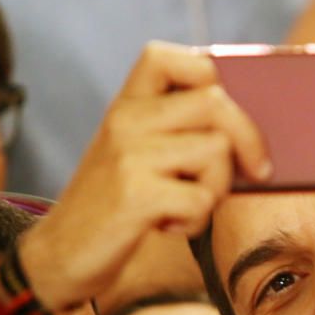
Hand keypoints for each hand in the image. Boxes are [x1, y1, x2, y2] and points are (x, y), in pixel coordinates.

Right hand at [19, 42, 269, 311]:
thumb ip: (179, 132)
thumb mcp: (138, 156)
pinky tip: (168, 227)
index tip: (225, 116)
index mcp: (127, 106)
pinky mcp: (134, 195)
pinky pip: (201, 199)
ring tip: (188, 205)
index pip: (171, 58)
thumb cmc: (114, 207)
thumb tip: (254, 132)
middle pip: (215, 103)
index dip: (211, 77)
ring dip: (218, 188)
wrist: (58, 256)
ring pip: (216, 151)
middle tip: (255, 171)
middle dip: (249, 140)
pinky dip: (196, 222)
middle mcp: (125, 121)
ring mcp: (128, 156)